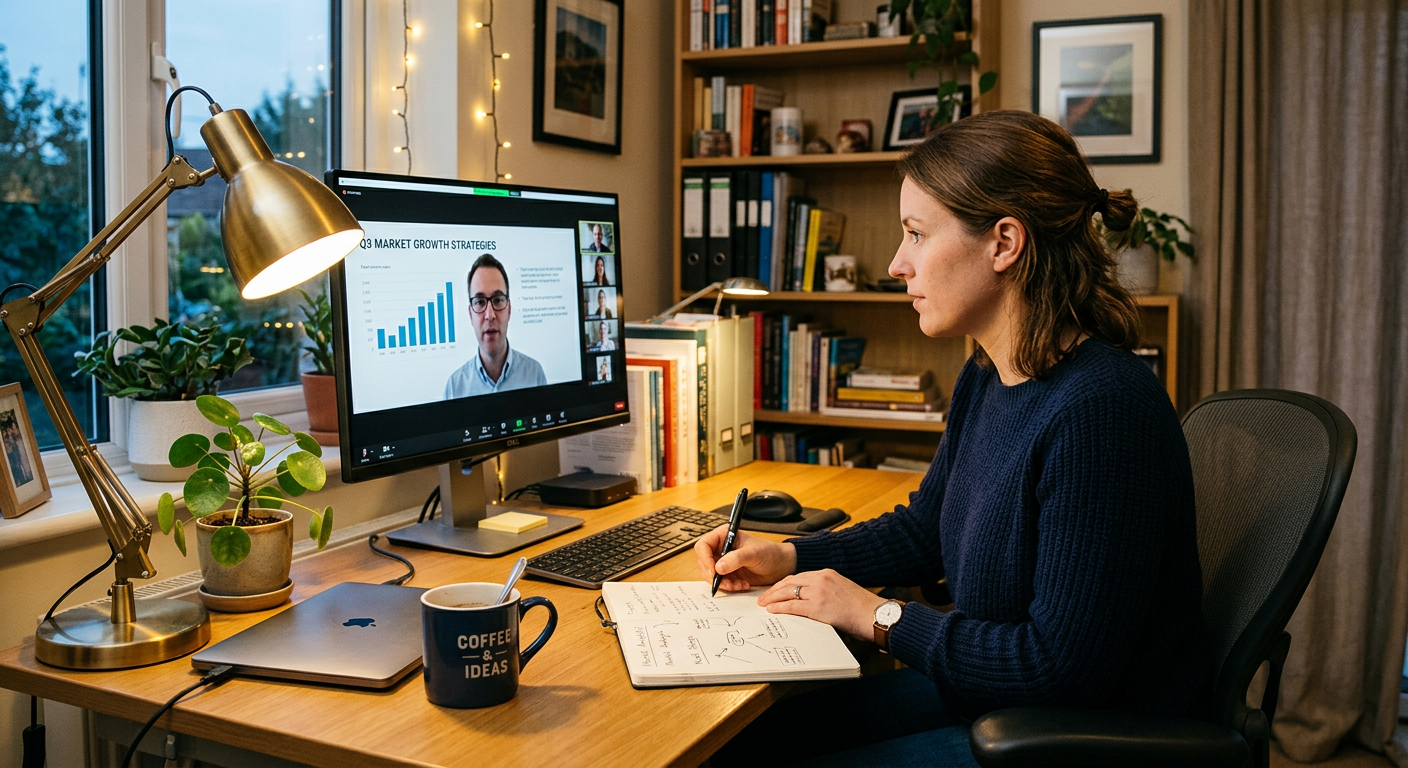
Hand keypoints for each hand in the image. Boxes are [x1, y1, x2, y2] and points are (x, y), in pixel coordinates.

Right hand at [694, 526, 796, 592]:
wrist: (781, 566)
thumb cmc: (770, 553)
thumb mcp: (753, 554)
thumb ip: (736, 559)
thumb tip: (718, 567)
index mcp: (724, 536)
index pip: (703, 546)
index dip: (705, 559)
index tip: (713, 572)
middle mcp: (720, 548)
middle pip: (704, 563)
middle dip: (714, 575)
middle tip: (727, 583)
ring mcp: (723, 562)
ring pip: (711, 575)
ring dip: (723, 583)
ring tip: (739, 584)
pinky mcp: (728, 574)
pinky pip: (720, 583)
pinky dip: (729, 587)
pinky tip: (742, 585)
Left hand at [757, 569, 885, 639]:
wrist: (874, 615)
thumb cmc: (862, 607)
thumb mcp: (843, 590)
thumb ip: (827, 591)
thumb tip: (813, 600)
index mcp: (827, 574)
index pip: (799, 576)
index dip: (784, 583)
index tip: (776, 589)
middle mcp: (821, 579)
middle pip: (790, 581)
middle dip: (774, 589)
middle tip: (764, 596)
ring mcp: (819, 592)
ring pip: (788, 592)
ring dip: (773, 598)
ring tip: (764, 603)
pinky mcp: (818, 607)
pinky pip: (793, 606)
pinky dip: (780, 608)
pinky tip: (773, 610)